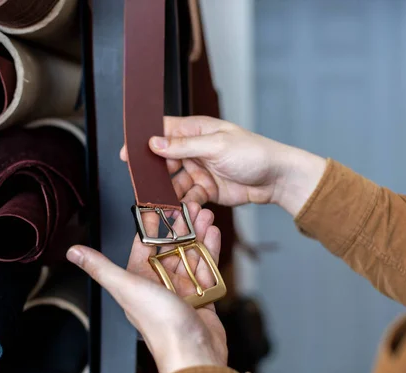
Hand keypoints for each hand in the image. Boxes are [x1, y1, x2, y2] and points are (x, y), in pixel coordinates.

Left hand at [66, 202, 226, 372]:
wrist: (193, 354)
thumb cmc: (160, 324)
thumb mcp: (127, 287)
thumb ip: (101, 267)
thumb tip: (73, 252)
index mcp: (138, 280)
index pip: (145, 245)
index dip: (154, 223)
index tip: (163, 204)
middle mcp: (159, 284)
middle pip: (171, 247)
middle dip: (181, 225)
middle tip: (191, 205)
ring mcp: (182, 291)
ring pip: (190, 255)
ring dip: (198, 234)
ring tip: (205, 214)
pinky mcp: (202, 297)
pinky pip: (206, 269)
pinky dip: (210, 251)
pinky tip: (213, 234)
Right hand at [120, 116, 326, 216]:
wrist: (277, 179)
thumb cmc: (253, 153)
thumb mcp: (217, 146)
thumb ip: (184, 146)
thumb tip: (154, 143)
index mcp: (195, 131)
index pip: (162, 131)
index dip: (144, 140)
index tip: (128, 153)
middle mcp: (194, 150)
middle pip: (163, 160)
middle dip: (154, 172)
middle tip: (144, 185)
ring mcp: (198, 171)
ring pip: (172, 182)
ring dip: (167, 192)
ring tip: (162, 202)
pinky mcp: (205, 190)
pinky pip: (187, 198)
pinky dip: (183, 204)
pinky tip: (183, 209)